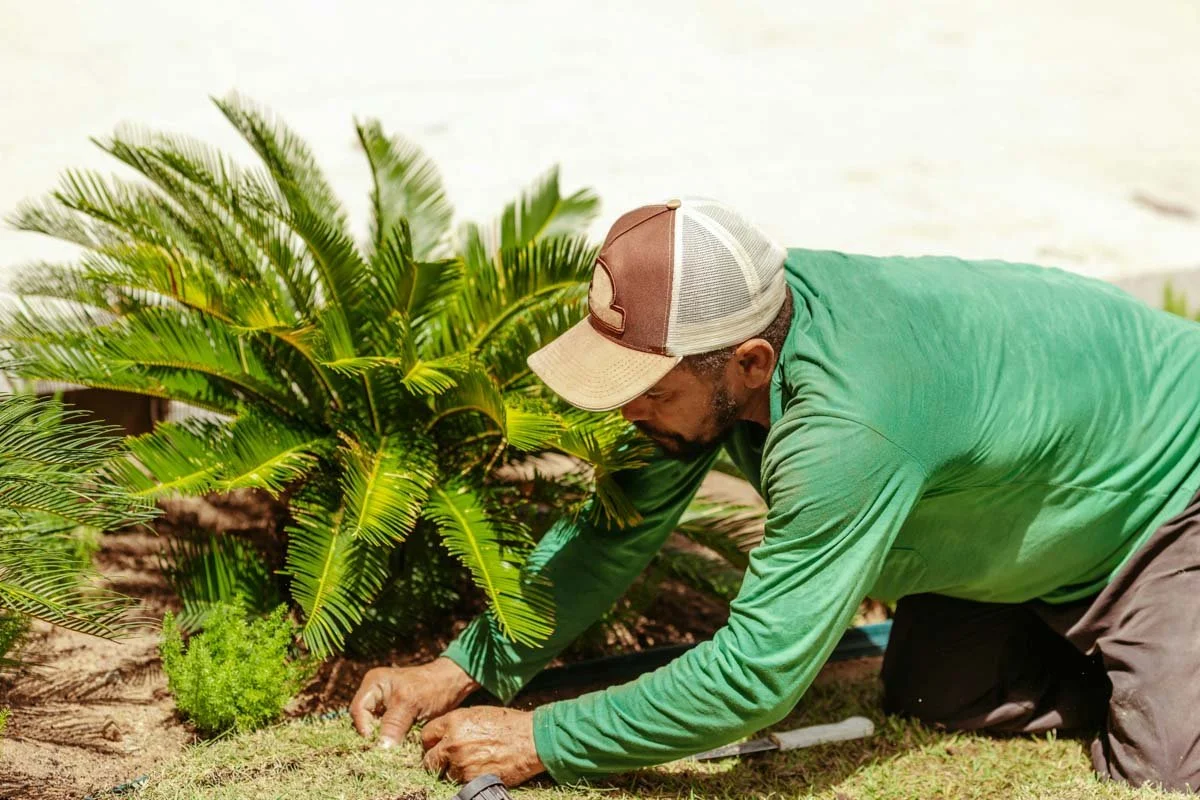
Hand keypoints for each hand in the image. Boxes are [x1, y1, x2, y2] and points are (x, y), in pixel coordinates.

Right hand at [350, 657, 479, 748]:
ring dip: (382, 741)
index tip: (375, 743)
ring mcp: (384, 708)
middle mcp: (375, 696)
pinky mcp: (395, 719)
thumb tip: (380, 748)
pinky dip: (391, 742)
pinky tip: (397, 750)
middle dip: (372, 737)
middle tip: (381, 752)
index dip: (364, 729)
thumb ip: (394, 724)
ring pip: (374, 730)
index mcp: (374, 685)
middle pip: (363, 722)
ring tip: (390, 752)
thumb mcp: (411, 702)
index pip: (357, 711)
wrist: (454, 684)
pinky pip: (386, 734)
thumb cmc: (432, 686)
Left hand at [421, 706, 545, 785]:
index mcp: (454, 722)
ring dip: (453, 772)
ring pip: (445, 774)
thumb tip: (444, 734)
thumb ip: (457, 724)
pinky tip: (477, 771)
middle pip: (429, 760)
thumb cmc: (509, 724)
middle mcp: (453, 742)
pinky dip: (466, 780)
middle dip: (436, 762)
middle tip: (446, 762)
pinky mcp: (471, 779)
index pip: (426, 736)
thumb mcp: (479, 713)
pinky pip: (459, 784)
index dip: (431, 743)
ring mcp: (461, 763)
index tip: (436, 747)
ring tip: (470, 765)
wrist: (531, 739)